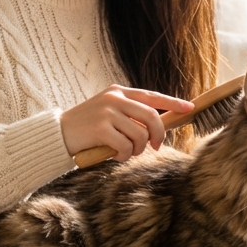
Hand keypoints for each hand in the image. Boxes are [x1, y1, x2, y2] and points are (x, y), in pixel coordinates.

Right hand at [60, 86, 194, 161]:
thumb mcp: (108, 113)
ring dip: (136, 150)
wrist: (57, 133)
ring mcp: (107, 112)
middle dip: (157, 135)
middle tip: (154, 147)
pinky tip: (114, 155)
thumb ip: (129, 116)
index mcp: (118, 91)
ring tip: (124, 152)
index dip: (172, 103)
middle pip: (151, 116)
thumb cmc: (86, 128)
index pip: (151, 96)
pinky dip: (123, 156)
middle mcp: (114, 98)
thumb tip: (156, 129)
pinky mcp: (101, 128)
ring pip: (140, 135)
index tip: (189, 108)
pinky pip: (126, 146)